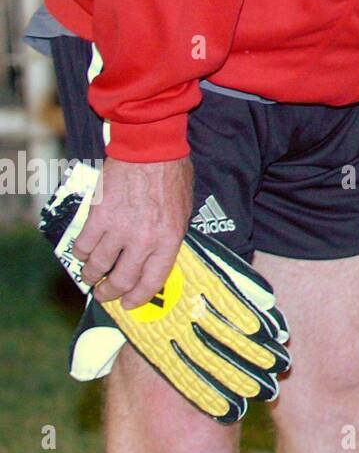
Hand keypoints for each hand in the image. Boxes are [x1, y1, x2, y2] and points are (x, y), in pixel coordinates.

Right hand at [73, 156, 192, 308]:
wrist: (151, 149)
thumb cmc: (172, 175)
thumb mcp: (184, 210)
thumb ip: (170, 236)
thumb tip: (159, 258)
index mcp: (169, 238)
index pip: (153, 281)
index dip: (139, 297)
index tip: (130, 303)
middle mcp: (143, 239)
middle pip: (121, 280)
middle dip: (110, 293)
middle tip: (105, 294)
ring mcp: (119, 229)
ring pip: (97, 266)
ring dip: (91, 275)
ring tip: (91, 276)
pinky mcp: (98, 217)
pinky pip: (84, 246)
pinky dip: (81, 253)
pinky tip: (84, 253)